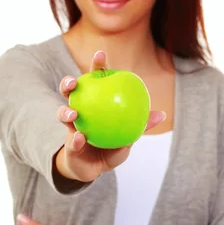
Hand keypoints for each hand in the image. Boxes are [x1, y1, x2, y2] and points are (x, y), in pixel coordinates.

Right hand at [55, 51, 165, 181]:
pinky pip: (71, 141)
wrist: (94, 169)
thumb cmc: (112, 149)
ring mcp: (71, 127)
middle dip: (69, 82)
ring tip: (73, 114)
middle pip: (71, 91)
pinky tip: (80, 138)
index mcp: (94, 103)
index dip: (96, 65)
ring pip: (62, 112)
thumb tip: (161, 114)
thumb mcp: (128, 137)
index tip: (100, 55)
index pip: (95, 80)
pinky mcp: (68, 145)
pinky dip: (75, 140)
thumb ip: (141, 125)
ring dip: (65, 111)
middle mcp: (79, 110)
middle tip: (73, 82)